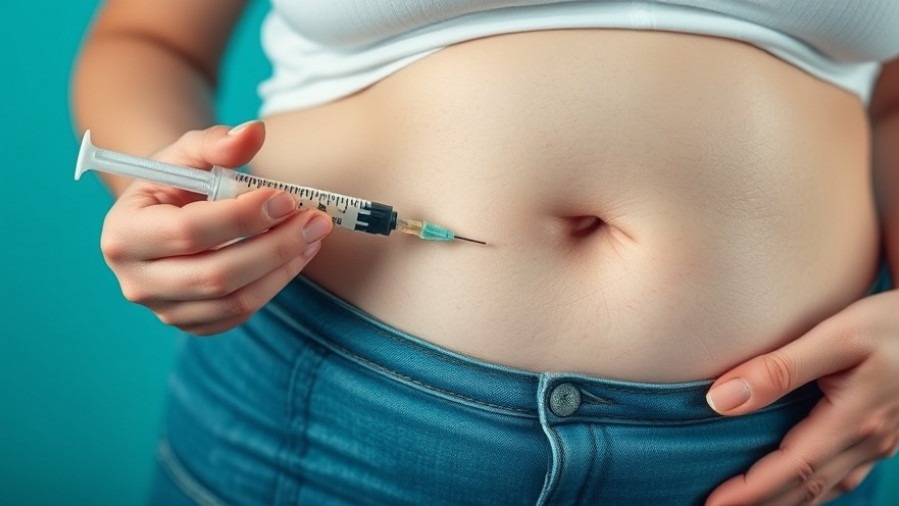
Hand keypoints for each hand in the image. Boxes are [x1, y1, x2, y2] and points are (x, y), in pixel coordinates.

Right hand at [99, 121, 332, 334]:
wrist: (165, 217)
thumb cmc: (176, 182)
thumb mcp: (188, 153)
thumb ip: (217, 142)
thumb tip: (255, 132)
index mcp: (123, 234)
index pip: (189, 232)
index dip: (242, 216)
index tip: (286, 197)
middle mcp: (137, 280)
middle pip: (215, 275)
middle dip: (274, 247)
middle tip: (315, 220)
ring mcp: (164, 310)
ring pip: (235, 300)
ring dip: (283, 267)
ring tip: (313, 234)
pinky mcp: (194, 324)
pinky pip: (241, 313)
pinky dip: (276, 284)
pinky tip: (297, 254)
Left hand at [704, 289, 898, 504]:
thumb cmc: (891, 323)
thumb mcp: (835, 335)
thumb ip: (778, 369)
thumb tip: (721, 400)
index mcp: (854, 421)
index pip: (792, 469)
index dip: (750, 492)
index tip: (713, 504)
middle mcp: (869, 442)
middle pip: (806, 490)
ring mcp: (879, 444)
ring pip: (825, 489)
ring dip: (784, 502)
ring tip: (745, 504)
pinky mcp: (882, 437)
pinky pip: (841, 477)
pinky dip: (810, 489)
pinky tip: (790, 485)